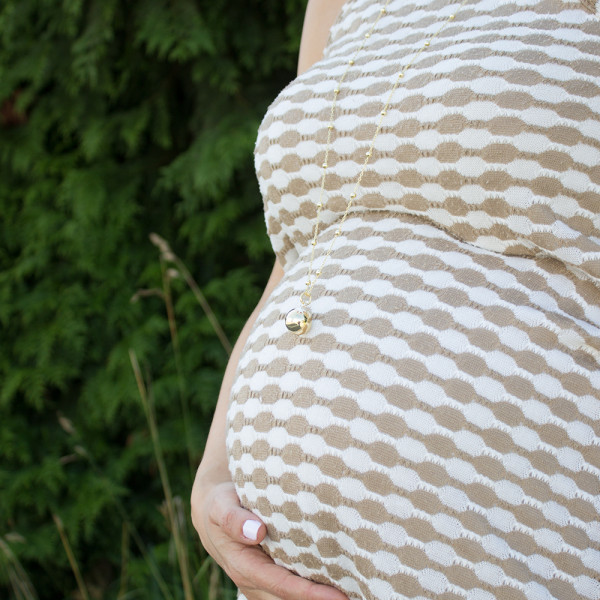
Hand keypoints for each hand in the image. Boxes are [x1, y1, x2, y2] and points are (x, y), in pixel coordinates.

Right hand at [191, 476, 348, 599]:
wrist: (213, 513)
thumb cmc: (221, 506)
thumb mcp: (221, 506)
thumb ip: (234, 519)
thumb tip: (257, 532)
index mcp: (244, 566)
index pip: (282, 586)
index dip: (310, 594)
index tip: (339, 597)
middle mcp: (254, 581)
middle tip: (358, 594)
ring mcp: (262, 583)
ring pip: (293, 598)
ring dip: (319, 596)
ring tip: (355, 591)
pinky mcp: (271, 577)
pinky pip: (292, 590)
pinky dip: (314, 590)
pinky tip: (340, 582)